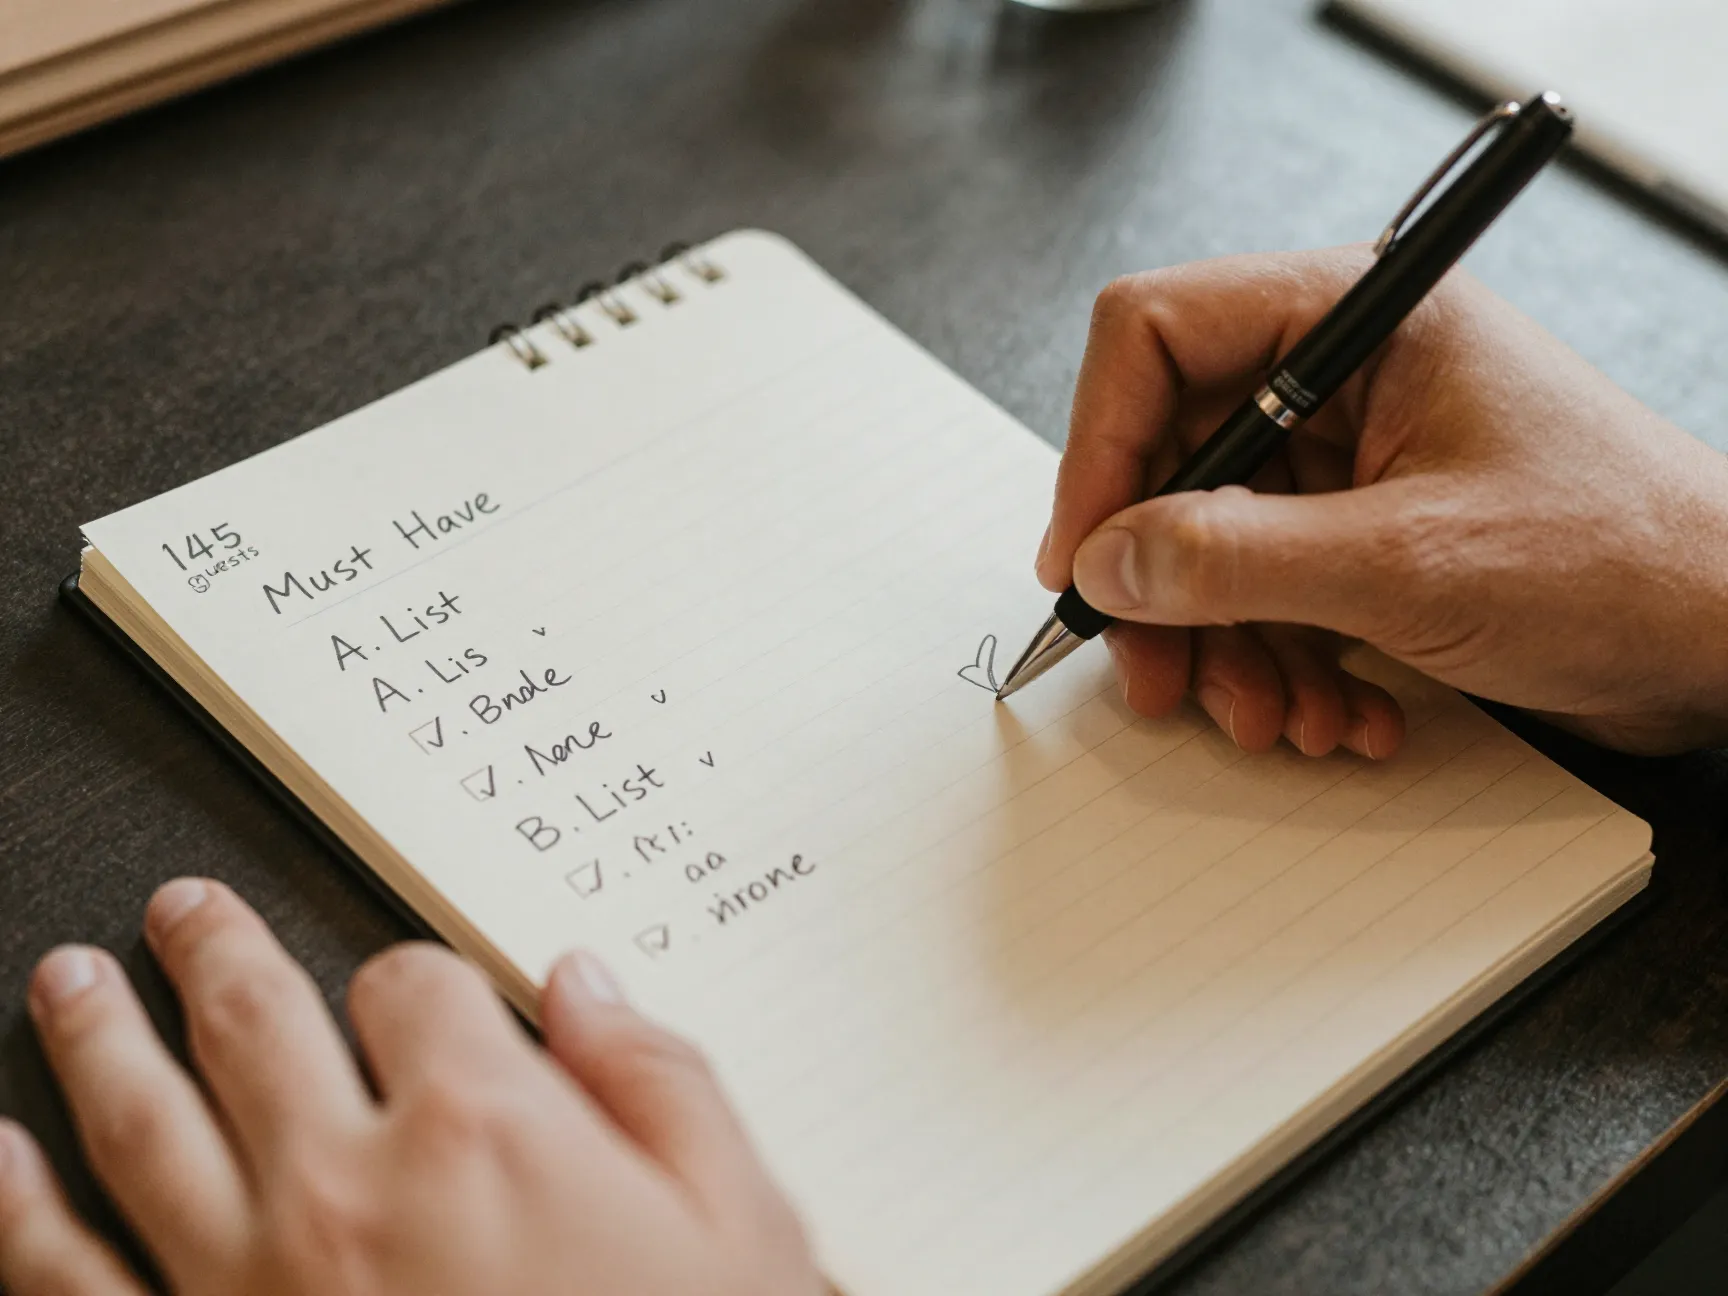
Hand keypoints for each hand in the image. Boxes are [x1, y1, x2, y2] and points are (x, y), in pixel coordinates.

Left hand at [0, 880, 820, 1295]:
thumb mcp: (736, 1225)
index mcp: (484, 1129)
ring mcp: (250, 1285)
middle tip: (181, 911)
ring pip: (143, 1125)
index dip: (415, 976)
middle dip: (216, 953)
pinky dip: (20, 1212)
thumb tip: (588, 985)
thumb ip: (660, 1083)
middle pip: (255, 1023)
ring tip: (70, 980)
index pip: (414, 986)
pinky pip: (70, 1281)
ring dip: (99, 1038)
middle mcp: (351, 1189)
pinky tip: (0, 1159)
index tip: (412, 990)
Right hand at [1038, 248, 1727, 756]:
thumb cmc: (1621, 560)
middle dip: (1165, 583)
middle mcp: (1345, 373)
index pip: (1158, 335)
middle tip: (1158, 674)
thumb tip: (1106, 561)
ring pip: (1213, 539)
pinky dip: (1282, 662)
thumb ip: (1234, 558)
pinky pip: (1269, 589)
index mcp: (1359, 315)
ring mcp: (1355, 455)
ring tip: (1275, 716)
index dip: (1100, 446)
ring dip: (1228, 645)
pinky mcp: (1367, 530)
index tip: (1084, 557)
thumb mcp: (1405, 564)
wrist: (1727, 642)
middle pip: (1175, 455)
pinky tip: (1335, 713)